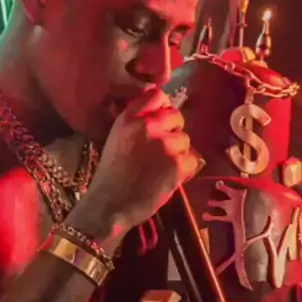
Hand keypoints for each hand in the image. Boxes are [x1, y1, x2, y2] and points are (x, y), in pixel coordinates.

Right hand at [86, 88, 198, 233]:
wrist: (109, 206)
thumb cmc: (111, 176)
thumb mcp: (117, 138)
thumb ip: (136, 124)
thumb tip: (160, 115)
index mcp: (129, 118)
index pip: (156, 95)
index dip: (162, 108)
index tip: (160, 122)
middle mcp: (147, 126)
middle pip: (176, 116)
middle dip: (173, 132)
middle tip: (163, 150)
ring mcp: (164, 145)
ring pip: (185, 140)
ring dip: (179, 153)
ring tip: (162, 169)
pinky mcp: (177, 164)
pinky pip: (193, 160)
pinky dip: (185, 171)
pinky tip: (170, 179)